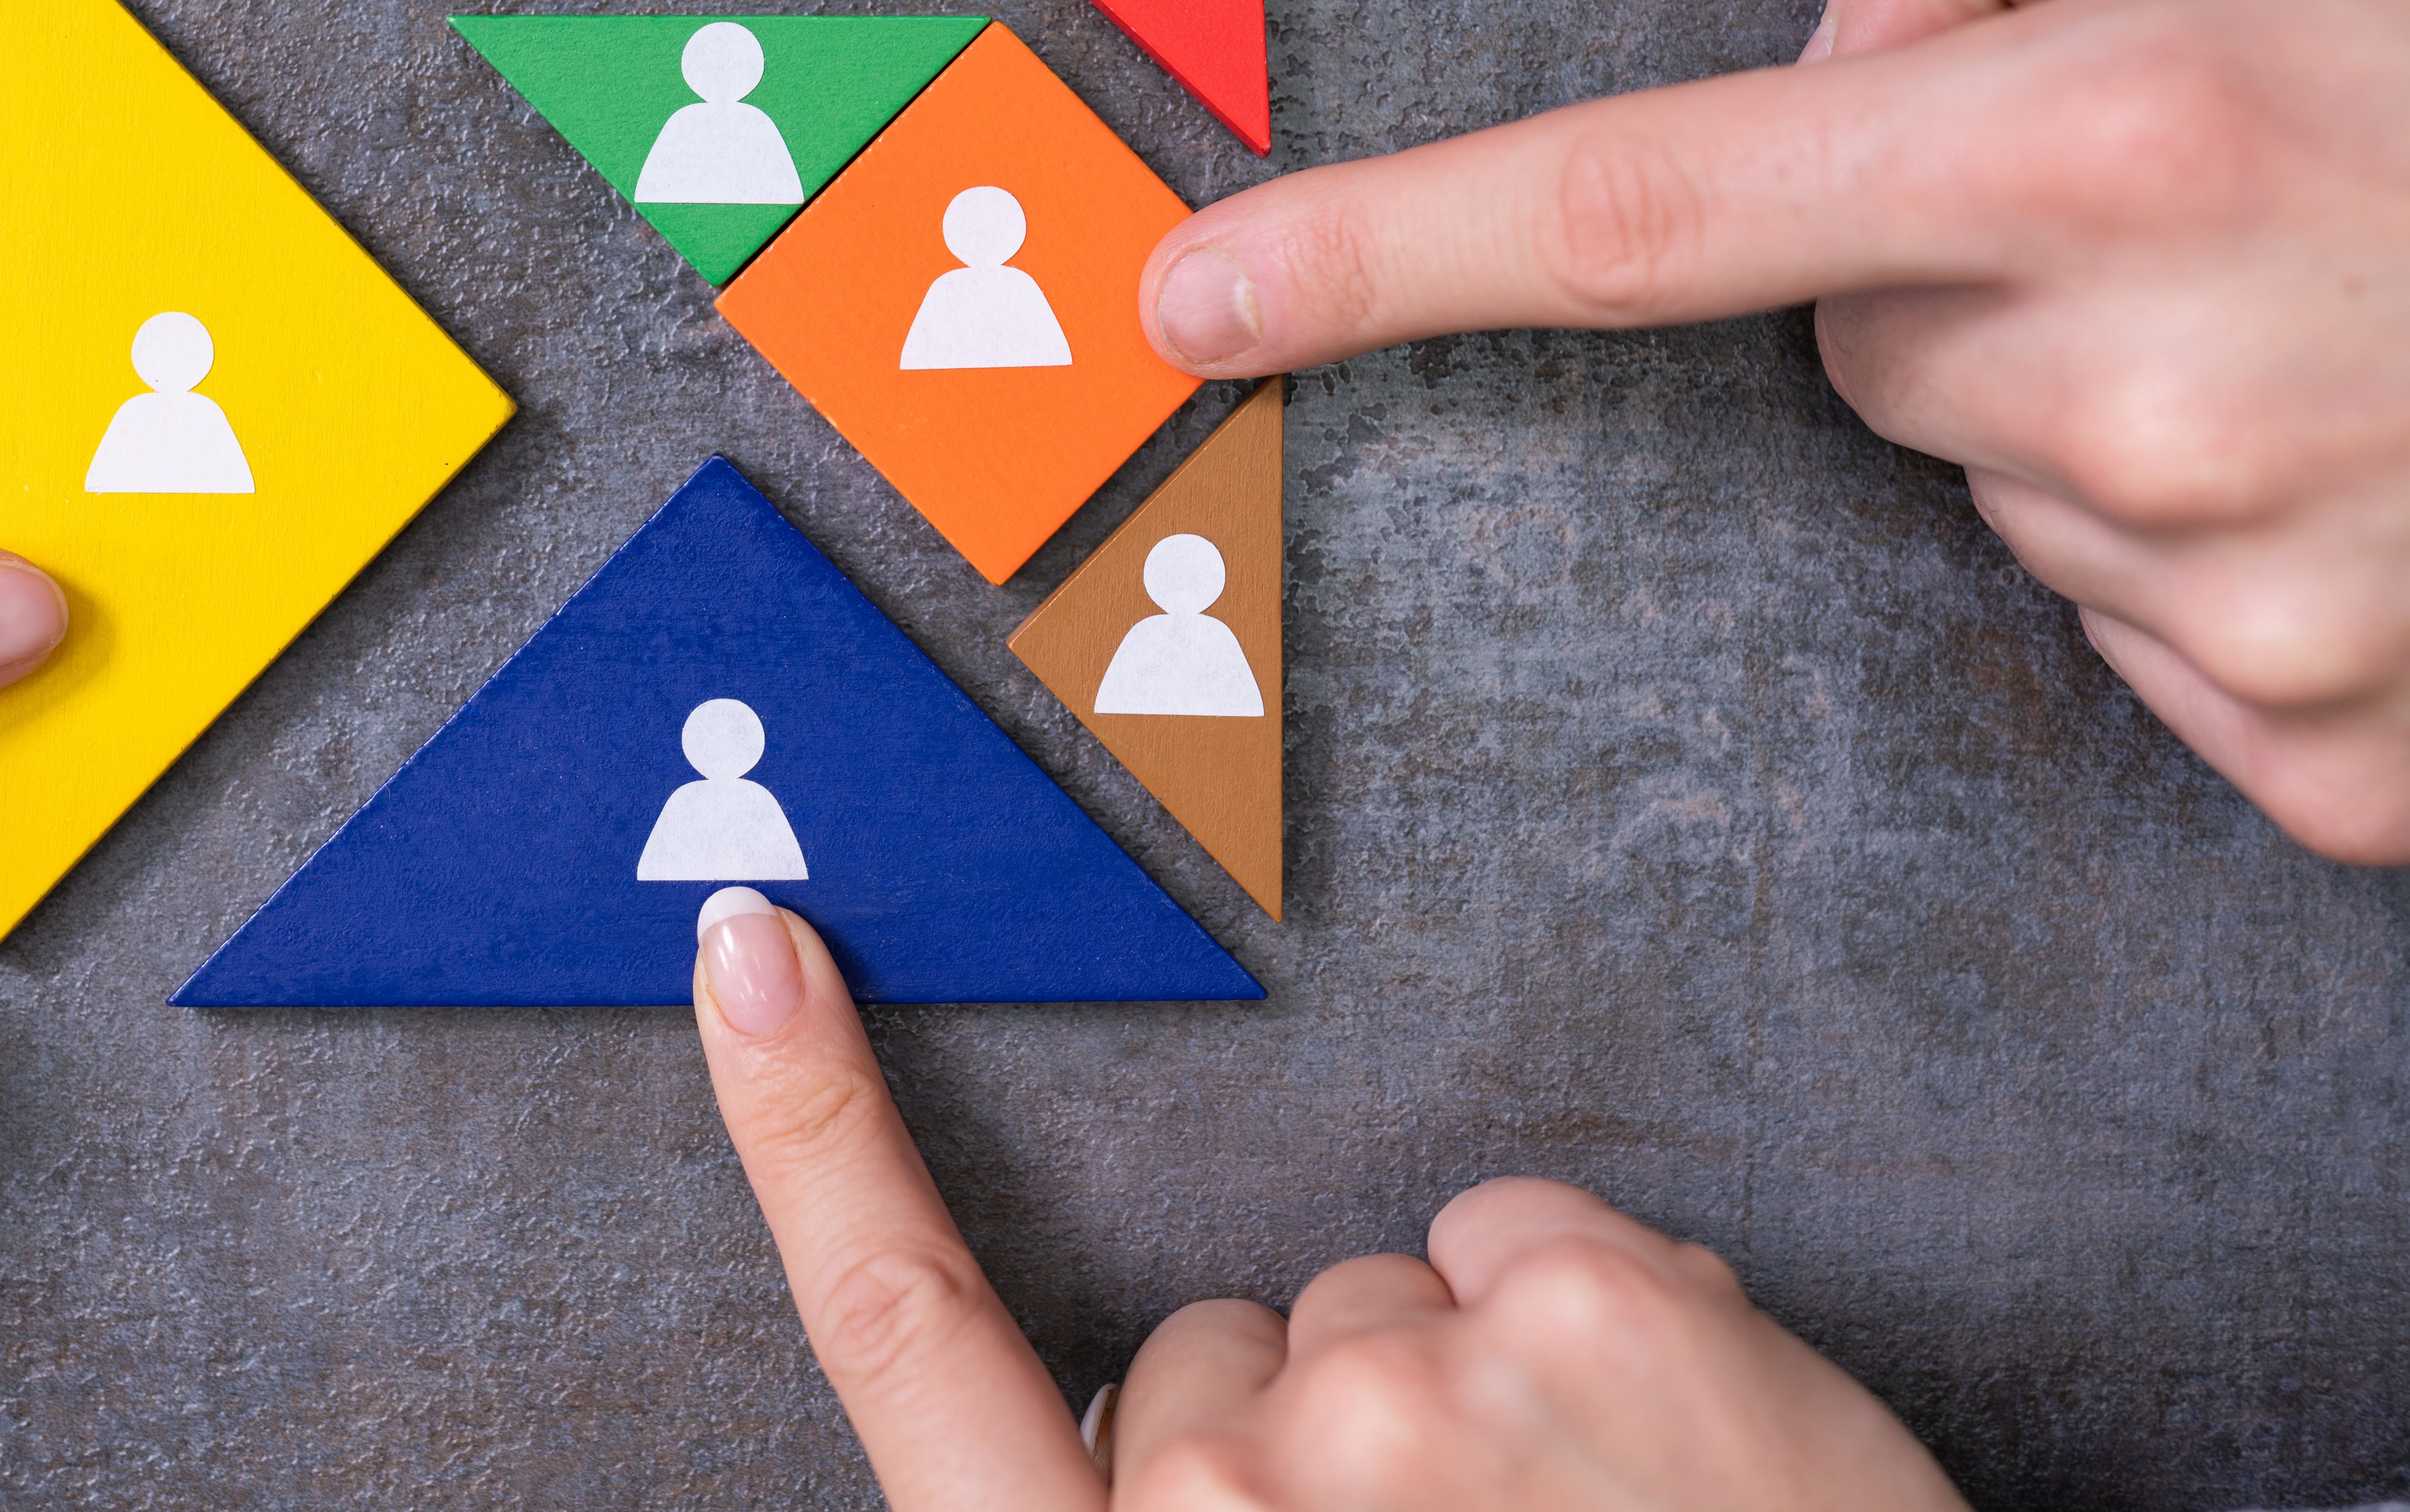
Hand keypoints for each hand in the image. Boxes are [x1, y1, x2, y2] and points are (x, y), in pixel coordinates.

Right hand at [687, 891, 1963, 1507]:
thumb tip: (1208, 1421)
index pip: (906, 1336)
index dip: (811, 1135)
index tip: (749, 953)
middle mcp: (1218, 1504)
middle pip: (1211, 1354)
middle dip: (1310, 1438)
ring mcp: (1403, 1394)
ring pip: (1377, 1296)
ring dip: (1465, 1394)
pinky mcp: (1584, 1303)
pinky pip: (1512, 1235)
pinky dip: (1583, 1323)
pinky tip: (1660, 1463)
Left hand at [1138, 0, 2409, 862]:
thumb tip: (1812, 36)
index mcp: (2094, 148)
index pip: (1638, 207)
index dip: (1384, 251)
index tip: (1195, 304)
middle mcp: (2134, 393)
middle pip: (1860, 346)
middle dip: (1971, 278)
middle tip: (2218, 227)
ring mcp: (2228, 609)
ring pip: (2004, 488)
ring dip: (2114, 412)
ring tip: (2342, 346)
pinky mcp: (2310, 769)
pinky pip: (2138, 637)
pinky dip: (2220, 564)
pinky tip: (2385, 486)